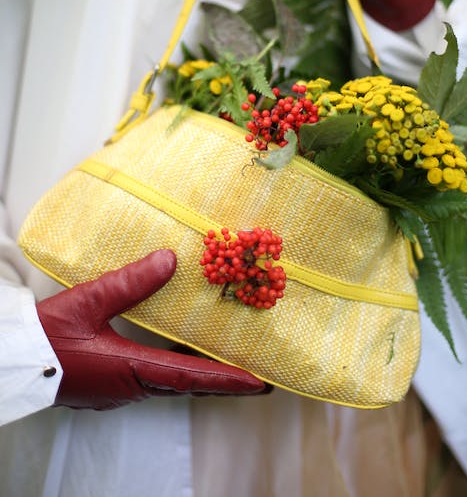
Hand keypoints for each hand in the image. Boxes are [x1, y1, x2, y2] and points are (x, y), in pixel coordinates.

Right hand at [36, 249, 264, 409]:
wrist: (12, 362)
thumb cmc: (45, 337)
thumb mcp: (88, 302)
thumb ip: (130, 282)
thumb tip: (169, 261)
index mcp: (130, 370)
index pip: (191, 377)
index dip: (228, 378)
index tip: (260, 383)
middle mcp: (130, 386)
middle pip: (187, 384)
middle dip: (223, 380)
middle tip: (257, 376)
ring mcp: (119, 388)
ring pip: (171, 382)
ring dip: (201, 374)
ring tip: (228, 362)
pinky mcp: (109, 384)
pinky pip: (154, 378)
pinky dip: (177, 368)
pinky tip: (181, 354)